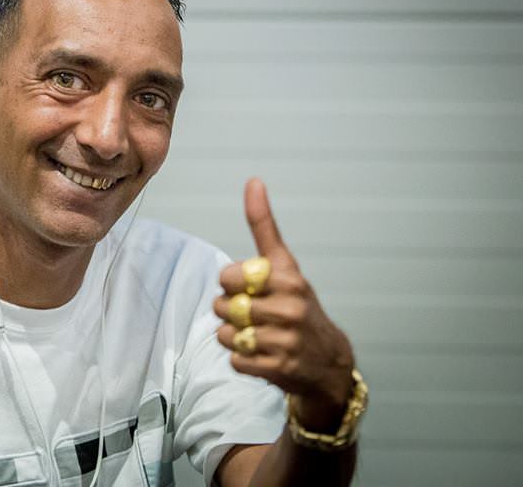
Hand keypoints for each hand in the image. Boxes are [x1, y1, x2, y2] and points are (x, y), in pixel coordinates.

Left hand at [213, 178, 355, 430]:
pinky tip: (262, 355)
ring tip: (257, 335)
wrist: (328, 361)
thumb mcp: (285, 264)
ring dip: (234, 337)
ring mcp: (286, 340)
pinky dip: (241, 360)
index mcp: (288, 278)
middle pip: (221, 306)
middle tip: (252, 315)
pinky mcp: (279, 368)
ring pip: (225, 334)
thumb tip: (253, 180)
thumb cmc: (297, 304)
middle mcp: (290, 307)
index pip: (229, 276)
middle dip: (229, 311)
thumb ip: (264, 225)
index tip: (248, 287)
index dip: (230, 283)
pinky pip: (234, 360)